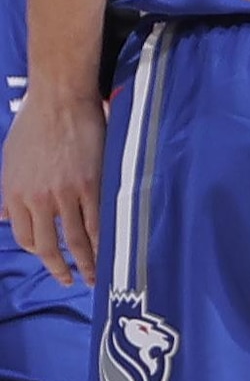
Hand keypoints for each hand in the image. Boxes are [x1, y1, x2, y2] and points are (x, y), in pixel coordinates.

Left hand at [5, 84, 98, 286]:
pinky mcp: (91, 185)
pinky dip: (103, 241)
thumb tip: (5, 216)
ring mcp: (65, 194)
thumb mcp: (9, 159)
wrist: (59, 100)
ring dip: (85, 262)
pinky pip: (97, 222)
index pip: (24, 235)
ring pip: (75, 239)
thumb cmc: (33, 123)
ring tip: (93, 277)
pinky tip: (109, 251)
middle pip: (48, 244)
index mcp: (15, 192)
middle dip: (59, 267)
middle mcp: (37, 198)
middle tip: (69, 281)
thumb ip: (9, 192)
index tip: (49, 258)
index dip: (37, 251)